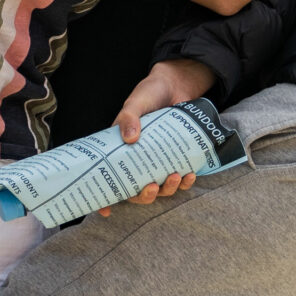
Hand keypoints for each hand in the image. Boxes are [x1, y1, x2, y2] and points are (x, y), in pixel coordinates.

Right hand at [99, 59, 215, 215]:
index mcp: (120, 150)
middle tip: (152, 188)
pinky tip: (189, 175)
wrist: (177, 84)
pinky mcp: (176, 157)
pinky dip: (185, 181)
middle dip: (144, 196)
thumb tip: (130, 138)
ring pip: (159, 188)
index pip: (109, 178)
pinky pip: (179, 178)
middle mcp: (138, 160)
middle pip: (136, 191)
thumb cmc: (150, 92)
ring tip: (176, 177)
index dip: (106, 198)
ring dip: (167, 189)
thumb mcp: (136, 102)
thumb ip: (130, 117)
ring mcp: (158, 161)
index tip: (106, 211)